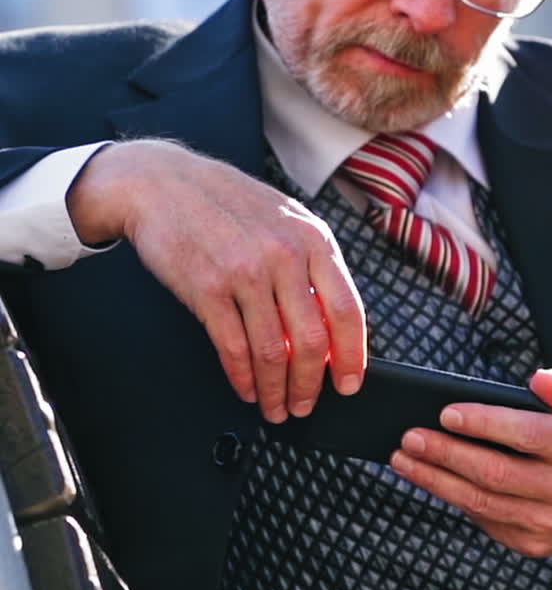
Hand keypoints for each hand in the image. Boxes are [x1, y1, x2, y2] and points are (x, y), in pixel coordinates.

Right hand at [67, 139, 365, 420]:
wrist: (162, 183)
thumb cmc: (224, 201)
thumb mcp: (284, 218)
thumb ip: (311, 264)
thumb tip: (329, 325)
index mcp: (313, 238)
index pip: (348, 310)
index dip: (352, 356)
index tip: (349, 382)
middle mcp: (284, 255)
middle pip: (312, 341)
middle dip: (311, 385)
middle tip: (306, 404)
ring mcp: (246, 272)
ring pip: (273, 352)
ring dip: (276, 390)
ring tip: (275, 406)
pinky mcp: (208, 289)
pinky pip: (233, 348)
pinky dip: (243, 378)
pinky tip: (246, 388)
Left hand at [390, 367, 551, 557]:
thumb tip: (539, 381)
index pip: (527, 435)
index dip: (484, 424)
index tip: (445, 413)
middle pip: (495, 474)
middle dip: (445, 454)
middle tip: (409, 436)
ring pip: (482, 502)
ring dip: (436, 480)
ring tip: (404, 459)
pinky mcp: (534, 543)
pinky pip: (484, 519)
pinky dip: (453, 498)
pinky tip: (430, 478)